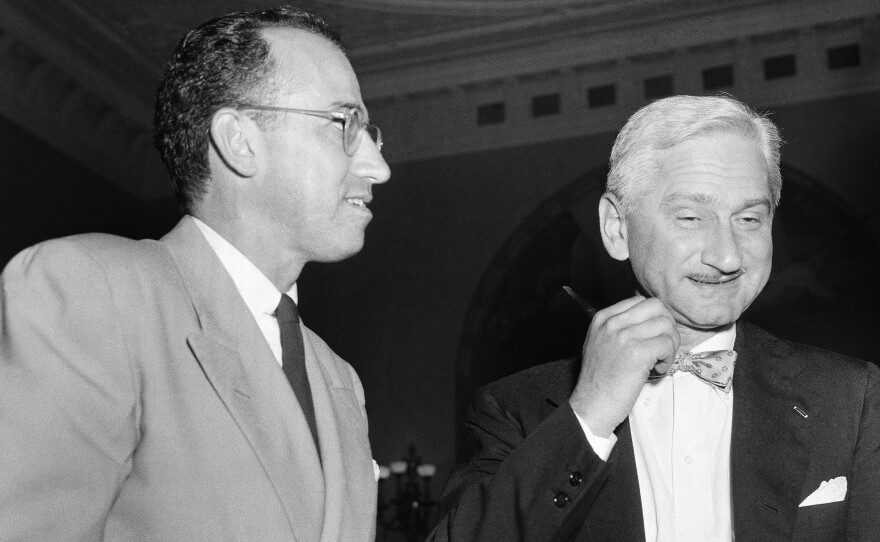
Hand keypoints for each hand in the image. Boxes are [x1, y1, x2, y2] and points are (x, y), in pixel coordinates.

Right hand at [569, 296, 679, 436]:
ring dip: (670, 344)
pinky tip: (657, 369)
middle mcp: (612, 323)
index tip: (652, 336)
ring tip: (659, 361)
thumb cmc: (599, 380)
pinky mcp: (636, 352)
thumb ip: (618, 328)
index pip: (640, 301)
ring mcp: (623, 336)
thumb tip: (651, 322)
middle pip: (657, 307)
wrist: (592, 405)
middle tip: (663, 346)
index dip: (653, 318)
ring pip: (666, 325)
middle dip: (667, 326)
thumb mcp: (600, 343)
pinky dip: (668, 358)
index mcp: (603, 318)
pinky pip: (667, 344)